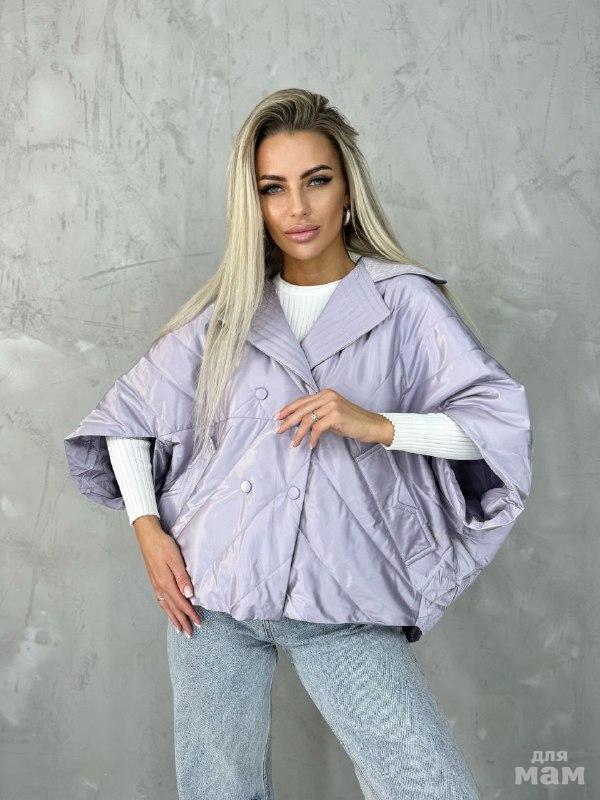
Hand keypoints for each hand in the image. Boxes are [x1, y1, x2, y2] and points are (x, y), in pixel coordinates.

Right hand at [132, 515, 202, 636]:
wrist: (147, 536)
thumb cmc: (163, 545)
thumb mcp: (175, 558)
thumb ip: (182, 577)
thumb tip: (189, 594)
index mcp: (166, 582)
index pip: (181, 602)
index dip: (190, 614)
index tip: (198, 623)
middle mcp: (160, 587)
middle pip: (173, 608)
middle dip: (182, 621)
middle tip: (189, 633)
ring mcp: (156, 584)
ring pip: (166, 606)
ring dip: (173, 618)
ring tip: (179, 628)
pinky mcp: (154, 580)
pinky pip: (161, 600)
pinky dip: (165, 609)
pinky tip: (167, 610)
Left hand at [274, 388, 393, 448]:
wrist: (371, 425)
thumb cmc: (351, 421)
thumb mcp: (331, 414)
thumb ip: (317, 414)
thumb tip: (297, 422)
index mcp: (325, 393)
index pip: (301, 401)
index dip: (288, 409)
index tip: (277, 417)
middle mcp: (327, 396)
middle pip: (301, 409)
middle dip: (288, 421)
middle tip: (279, 431)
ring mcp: (331, 404)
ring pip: (307, 419)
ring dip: (298, 433)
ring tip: (294, 443)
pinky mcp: (335, 415)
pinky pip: (317, 428)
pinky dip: (312, 438)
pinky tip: (311, 445)